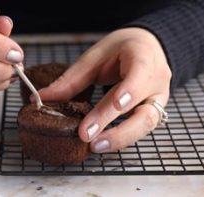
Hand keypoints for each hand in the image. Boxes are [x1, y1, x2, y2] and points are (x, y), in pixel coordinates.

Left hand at [39, 28, 171, 152]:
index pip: (139, 75)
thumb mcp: (95, 56)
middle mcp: (157, 81)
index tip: (116, 105)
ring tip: (95, 145)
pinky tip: (103, 141)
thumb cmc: (121, 49)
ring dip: (120, 139)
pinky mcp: (154, 111)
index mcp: (144, 57)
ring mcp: (159, 98)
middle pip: (144, 111)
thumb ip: (72, 79)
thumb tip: (44, 97)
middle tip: (89, 137)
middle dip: (118, 128)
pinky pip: (140, 128)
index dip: (129, 91)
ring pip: (146, 125)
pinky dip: (121, 136)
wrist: (146, 47)